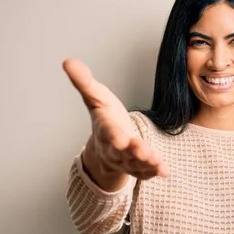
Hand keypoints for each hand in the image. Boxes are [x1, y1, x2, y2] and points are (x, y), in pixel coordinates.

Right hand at [63, 58, 168, 179]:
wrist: (108, 143)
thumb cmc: (105, 116)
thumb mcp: (96, 97)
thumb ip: (84, 82)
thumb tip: (67, 61)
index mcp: (105, 129)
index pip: (108, 132)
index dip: (113, 135)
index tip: (119, 138)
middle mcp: (113, 148)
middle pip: (122, 152)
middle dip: (132, 152)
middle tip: (143, 152)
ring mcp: (125, 160)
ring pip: (134, 164)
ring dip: (146, 163)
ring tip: (157, 161)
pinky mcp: (137, 167)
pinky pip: (145, 172)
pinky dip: (154, 171)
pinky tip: (165, 170)